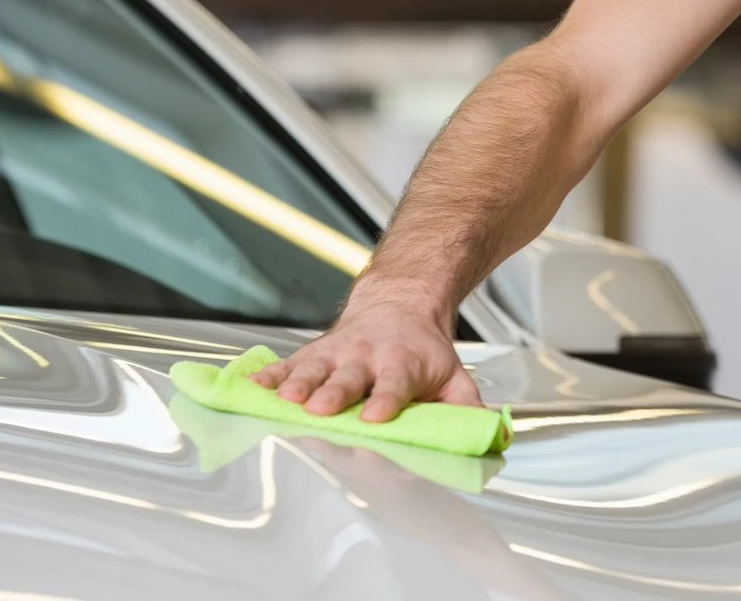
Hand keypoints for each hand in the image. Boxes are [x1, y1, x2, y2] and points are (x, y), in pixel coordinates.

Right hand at [247, 281, 482, 420]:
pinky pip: (284, 366)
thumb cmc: (423, 353)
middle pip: (348, 379)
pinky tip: (247, 387)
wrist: (398, 305)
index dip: (386, 401)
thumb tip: (493, 436)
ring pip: (313, 370)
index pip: (395, 385)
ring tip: (284, 399)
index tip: (375, 417)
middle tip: (321, 410)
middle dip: (334, 395)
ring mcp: (336, 355)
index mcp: (402, 365)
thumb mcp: (453, 376)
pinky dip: (265, 377)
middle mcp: (365, 358)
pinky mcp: (312, 354)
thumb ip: (467, 408)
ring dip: (297, 385)